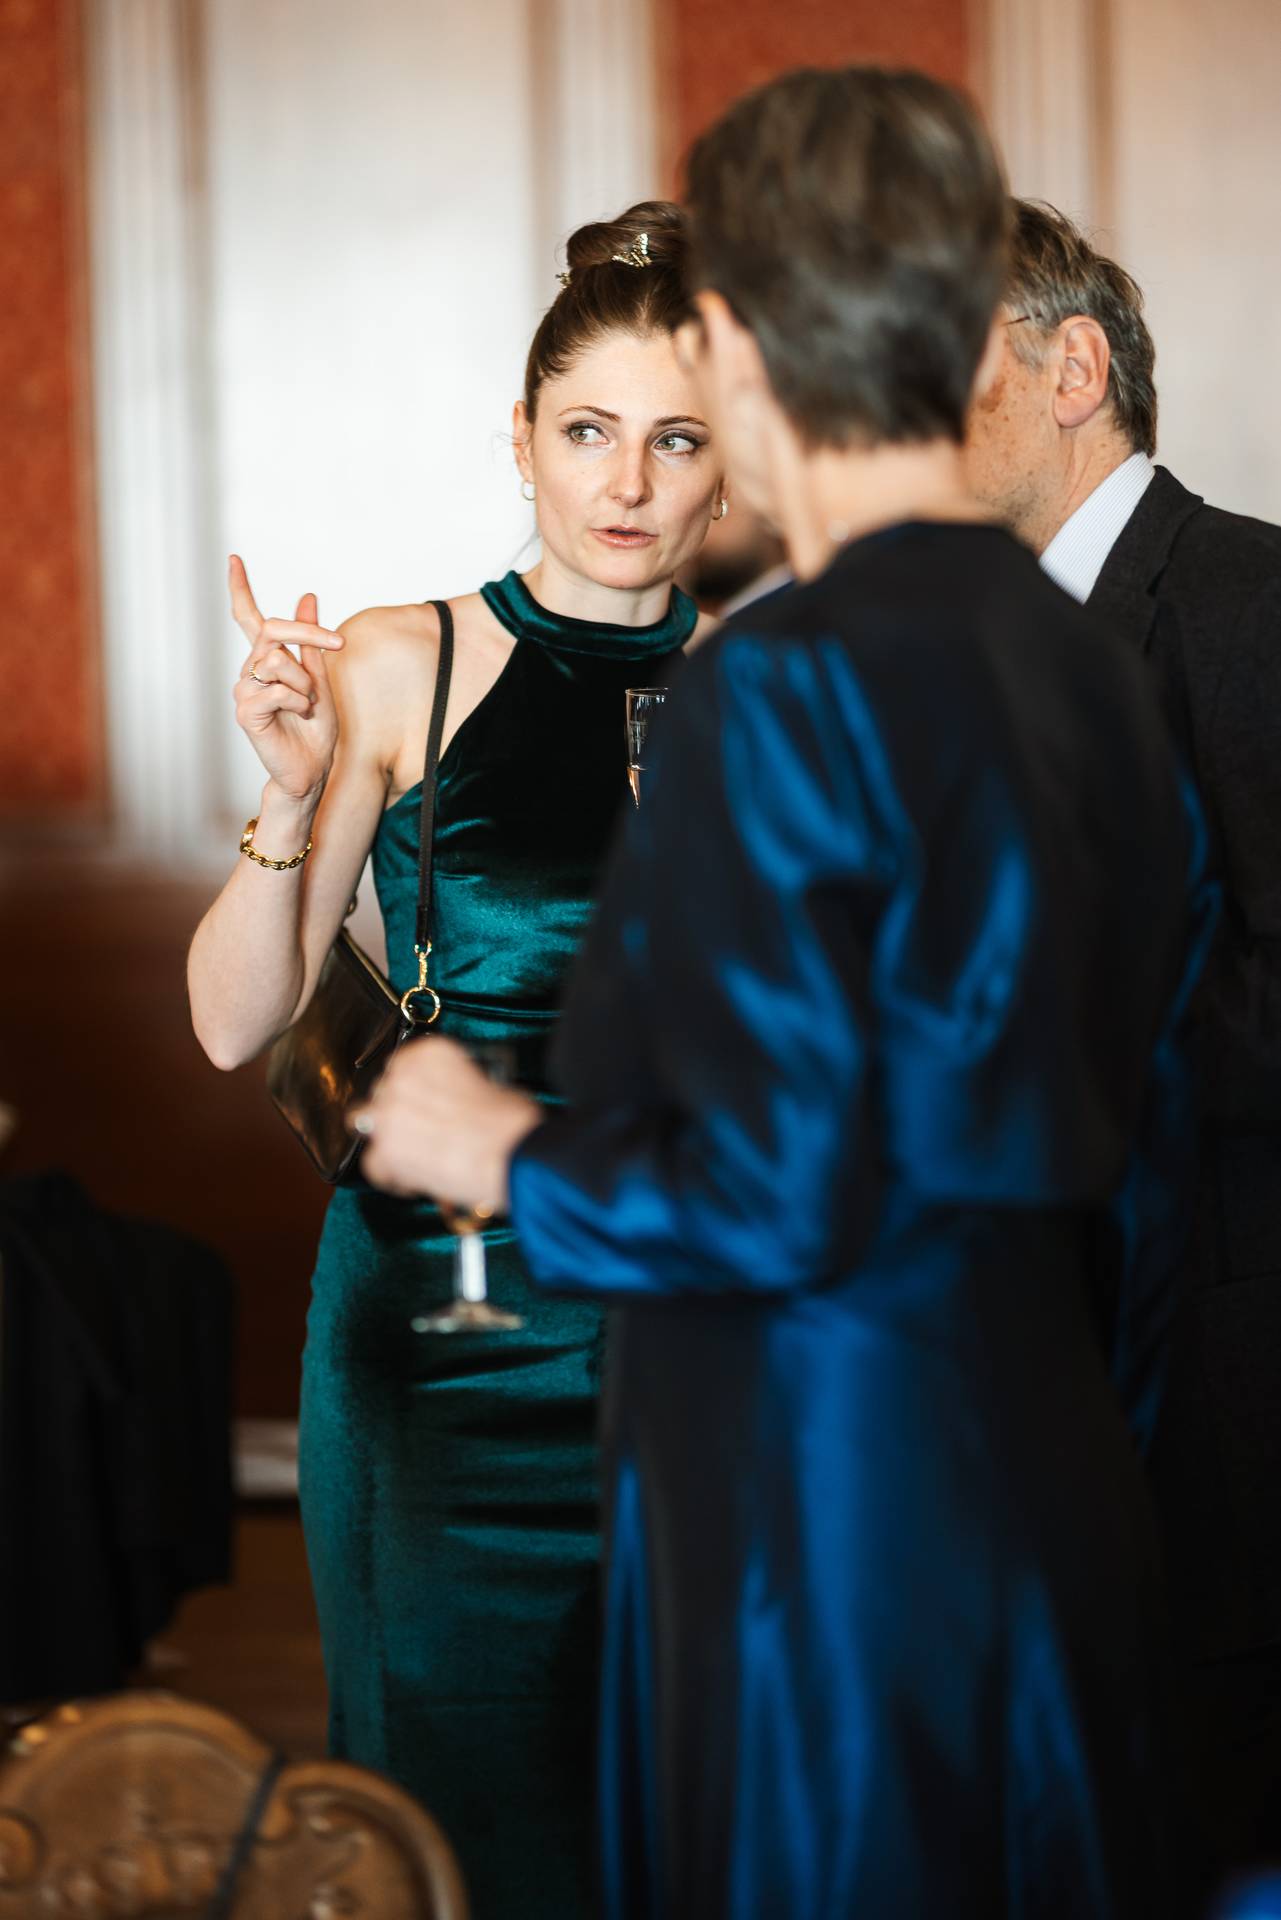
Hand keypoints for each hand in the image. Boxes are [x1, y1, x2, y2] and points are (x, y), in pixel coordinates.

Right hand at [230, 554, 344, 800]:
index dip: (240, 589)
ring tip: (307, 705)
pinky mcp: (245, 711)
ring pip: (276, 660)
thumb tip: (308, 596)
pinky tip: (298, 715)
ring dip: (305, 682)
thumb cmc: (315, 728)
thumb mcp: (320, 677)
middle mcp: (250, 670)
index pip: (248, 618)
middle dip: (309, 633)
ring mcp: (244, 690)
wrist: (312, 769)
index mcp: (267, 660)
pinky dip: (298, 701)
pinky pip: (276, 690)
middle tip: (338, 643)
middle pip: (273, 630)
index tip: (234, 559)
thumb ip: (312, 640)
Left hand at [352, 1037, 541, 1206]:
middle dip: (398, 1111)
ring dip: (384, 1135)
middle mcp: (402, 1075)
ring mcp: (389, 1112)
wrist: (516, 1152)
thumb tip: (450, 1106)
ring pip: (363, 1119)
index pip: (404, 1064)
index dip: (414, 1089)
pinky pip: (372, 1163)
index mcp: (429, 1051)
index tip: (426, 1103)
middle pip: (382, 1090)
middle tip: (423, 1132)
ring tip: (410, 1155)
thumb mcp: (488, 1083)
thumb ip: (457, 1086)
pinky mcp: (386, 1149)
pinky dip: (391, 1175)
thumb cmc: (514, 1121)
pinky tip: (415, 1181)